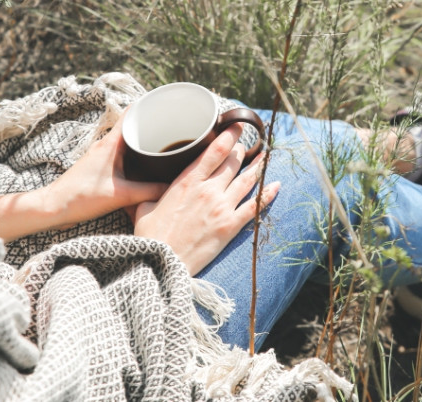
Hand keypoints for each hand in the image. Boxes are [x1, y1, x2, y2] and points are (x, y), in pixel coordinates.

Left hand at [0, 114, 167, 241]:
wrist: (55, 207)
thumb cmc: (81, 197)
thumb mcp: (121, 195)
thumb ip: (149, 191)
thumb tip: (171, 188)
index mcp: (110, 144)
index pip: (131, 113)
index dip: (149, 105)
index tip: (165, 104)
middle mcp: (106, 145)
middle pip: (132, 127)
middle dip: (152, 125)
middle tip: (173, 127)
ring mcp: (103, 155)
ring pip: (128, 142)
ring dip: (144, 142)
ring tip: (165, 145)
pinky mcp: (101, 167)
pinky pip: (123, 155)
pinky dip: (136, 157)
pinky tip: (146, 167)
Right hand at [133, 123, 279, 275]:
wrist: (163, 262)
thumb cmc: (151, 237)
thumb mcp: (144, 207)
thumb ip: (151, 193)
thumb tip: (148, 189)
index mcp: (187, 182)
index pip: (215, 150)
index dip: (229, 135)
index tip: (237, 126)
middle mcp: (208, 190)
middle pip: (233, 162)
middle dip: (241, 150)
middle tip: (244, 145)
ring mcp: (222, 207)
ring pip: (247, 180)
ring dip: (258, 166)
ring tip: (265, 156)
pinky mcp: (230, 226)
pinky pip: (254, 206)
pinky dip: (267, 194)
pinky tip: (276, 185)